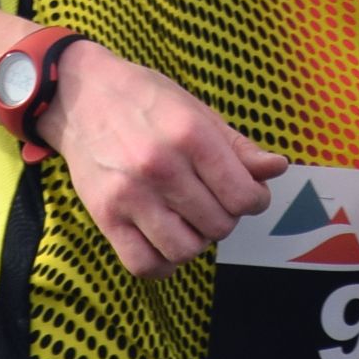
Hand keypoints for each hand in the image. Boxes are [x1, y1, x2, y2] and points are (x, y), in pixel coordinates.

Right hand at [36, 42, 288, 277]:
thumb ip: (238, 146)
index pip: (244, 196)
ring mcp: (130, 194)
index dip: (254, 200)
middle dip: (224, 217)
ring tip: (188, 219)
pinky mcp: (104, 215)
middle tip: (211, 200)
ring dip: (196, 241)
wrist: (80, 94)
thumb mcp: (197, 110)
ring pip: (186, 250)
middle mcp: (161, 166)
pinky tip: (164, 240)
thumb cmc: (144, 100)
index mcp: (191, 135)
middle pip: (219, 225)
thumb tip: (277, 169)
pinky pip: (144, 264)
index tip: (245, 194)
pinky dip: (162, 262)